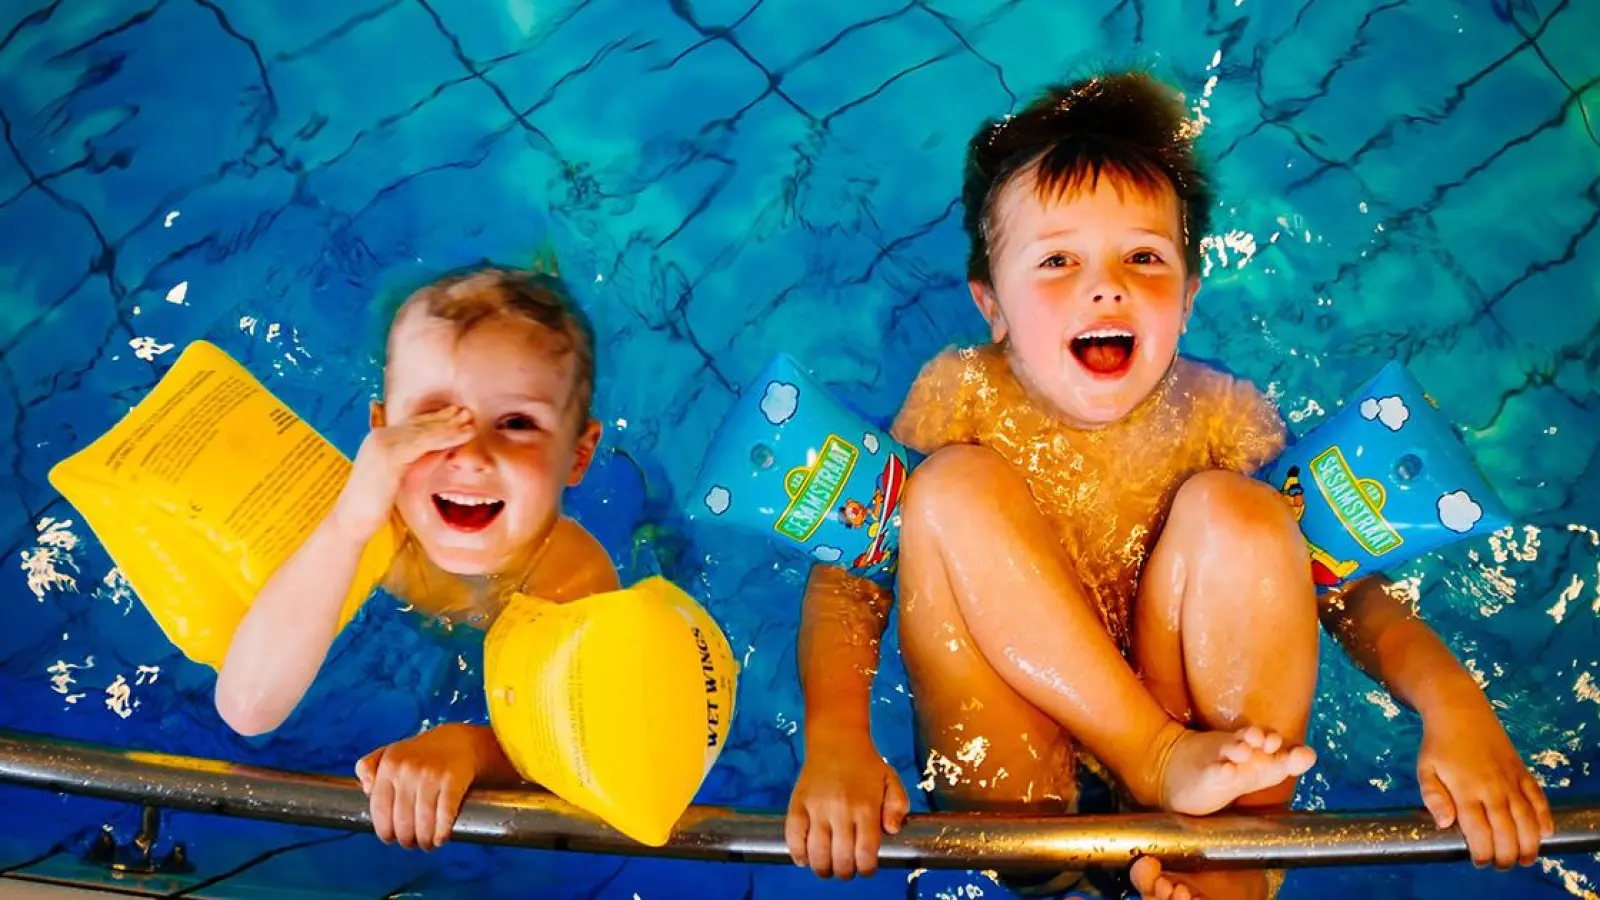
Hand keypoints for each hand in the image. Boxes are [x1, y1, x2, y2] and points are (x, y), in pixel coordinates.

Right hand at [333, 406, 471, 539]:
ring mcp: (383, 444)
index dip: (435, 418)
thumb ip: (415, 460)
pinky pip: (424, 443)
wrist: (351, 519)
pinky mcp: (390, 456)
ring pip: (424, 431)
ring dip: (450, 425)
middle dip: (445, 417)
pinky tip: (463, 436)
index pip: (412, 424)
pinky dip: (446, 437)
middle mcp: (379, 436)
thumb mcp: (398, 477)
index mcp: (378, 439)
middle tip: (468, 411)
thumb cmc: (373, 504)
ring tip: (470, 421)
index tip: (456, 413)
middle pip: (419, 423)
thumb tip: (440, 450)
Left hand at [355, 724, 480, 848]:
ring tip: (426, 843)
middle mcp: (408, 769)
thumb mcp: (390, 753)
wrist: (459, 741)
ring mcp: (431, 775)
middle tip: (411, 843)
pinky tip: (440, 838)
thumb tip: (366, 789)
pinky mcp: (453, 780)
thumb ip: (368, 767)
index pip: (379, 809)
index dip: (384, 830)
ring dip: (424, 840)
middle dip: (406, 839)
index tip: (390, 839)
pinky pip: (445, 815)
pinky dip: (441, 832)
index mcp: (389, 764)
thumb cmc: (421, 754)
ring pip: (423, 822)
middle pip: (402, 821)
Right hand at [785, 731, 909, 878]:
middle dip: (846, 872)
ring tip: (828, 868)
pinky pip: (793, 837)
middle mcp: (840, 809)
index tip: (866, 869)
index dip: (866, 869)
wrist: (836, 740)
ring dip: (823, 869)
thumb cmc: (866, 765)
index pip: (865, 853)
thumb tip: (892, 830)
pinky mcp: (797, 804)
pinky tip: (805, 859)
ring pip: (816, 853)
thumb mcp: (892, 781)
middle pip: (841, 859)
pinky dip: (798, 854)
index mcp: (865, 807)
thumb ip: (898, 806)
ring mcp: (816, 808)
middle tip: (847, 870)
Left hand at [1417, 699, 1553, 868]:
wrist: (1460, 711)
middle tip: (1502, 864)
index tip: (1479, 861)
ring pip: (1527, 819)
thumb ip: (1434, 798)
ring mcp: (1510, 780)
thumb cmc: (1439, 744)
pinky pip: (1539, 798)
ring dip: (1530, 843)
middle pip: (1507, 831)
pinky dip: (1545, 816)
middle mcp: (1492, 789)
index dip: (1482, 852)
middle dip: (1506, 855)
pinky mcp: (1522, 772)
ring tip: (1526, 859)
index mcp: (1466, 791)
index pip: (1479, 832)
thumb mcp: (1425, 770)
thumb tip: (1445, 824)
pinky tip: (1546, 833)